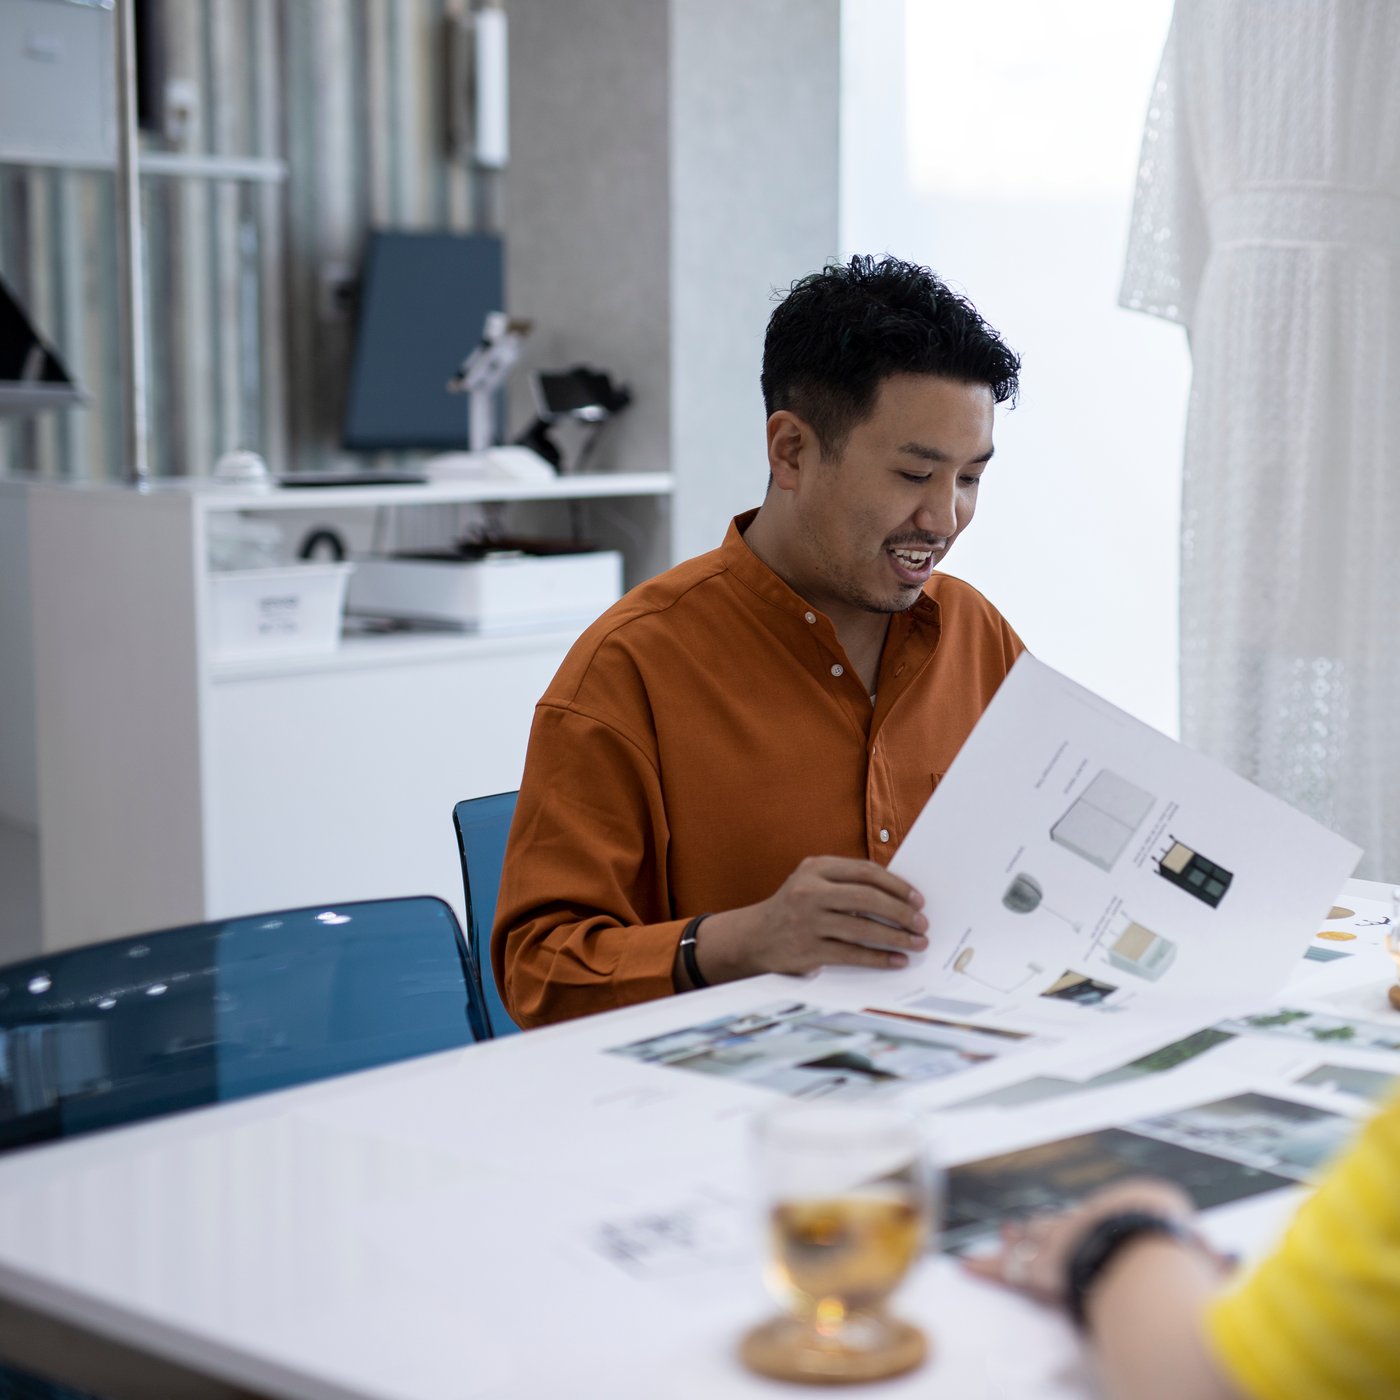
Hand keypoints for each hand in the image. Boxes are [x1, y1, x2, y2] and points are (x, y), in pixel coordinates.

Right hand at [693, 855, 928, 982]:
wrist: (754, 937)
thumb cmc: (794, 908)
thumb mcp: (812, 882)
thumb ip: (846, 883)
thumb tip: (900, 896)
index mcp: (816, 868)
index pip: (865, 872)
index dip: (896, 885)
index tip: (918, 899)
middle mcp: (810, 891)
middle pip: (867, 898)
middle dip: (901, 911)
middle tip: (922, 923)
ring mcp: (807, 921)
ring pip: (862, 928)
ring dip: (896, 937)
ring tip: (917, 943)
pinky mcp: (807, 949)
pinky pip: (852, 953)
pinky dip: (878, 958)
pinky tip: (896, 960)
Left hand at [962, 1178, 1219, 1306]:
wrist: (1147, 1248)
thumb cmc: (1177, 1249)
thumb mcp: (1199, 1251)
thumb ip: (1206, 1257)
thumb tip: (1225, 1259)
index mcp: (1119, 1217)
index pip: (1097, 1223)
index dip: (1083, 1227)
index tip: (1078, 1227)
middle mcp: (1085, 1224)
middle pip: (1058, 1225)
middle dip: (1042, 1228)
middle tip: (1023, 1225)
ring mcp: (1060, 1243)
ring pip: (1029, 1242)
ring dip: (1013, 1244)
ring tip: (1000, 1238)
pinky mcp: (1041, 1269)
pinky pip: (1005, 1269)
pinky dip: (985, 1267)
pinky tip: (966, 1264)